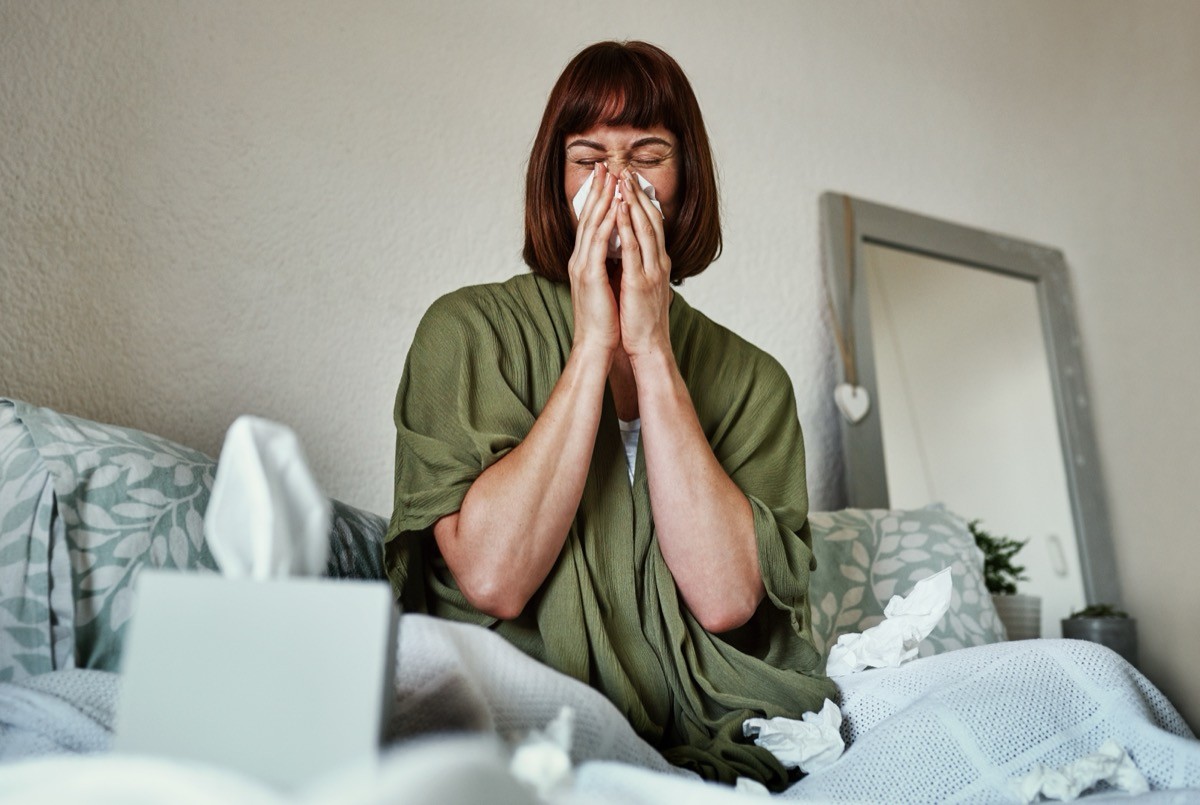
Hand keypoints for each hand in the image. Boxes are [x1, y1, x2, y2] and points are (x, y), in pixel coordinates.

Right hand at [567, 164, 620, 356]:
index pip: (591, 223)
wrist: (595, 345)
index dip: (598, 199)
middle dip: (597, 190)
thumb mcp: (608, 284)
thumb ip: (610, 265)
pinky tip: (614, 207)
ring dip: (601, 199)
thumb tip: (621, 251)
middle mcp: (580, 259)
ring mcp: (582, 266)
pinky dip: (606, 223)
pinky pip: (598, 244)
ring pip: (591, 225)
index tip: (607, 178)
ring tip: (609, 177)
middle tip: (604, 165)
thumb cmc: (604, 319)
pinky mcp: (589, 276)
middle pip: (588, 217)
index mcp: (585, 261)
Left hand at [615, 171, 671, 358]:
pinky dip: (627, 225)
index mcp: (659, 263)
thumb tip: (627, 253)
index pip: (654, 224)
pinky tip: (619, 209)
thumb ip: (637, 267)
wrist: (647, 346)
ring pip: (645, 227)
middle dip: (638, 194)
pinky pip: (633, 247)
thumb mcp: (641, 286)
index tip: (631, 182)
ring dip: (633, 202)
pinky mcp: (640, 280)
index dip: (643, 201)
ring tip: (622, 180)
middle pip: (651, 219)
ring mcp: (652, 270)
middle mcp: (659, 262)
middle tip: (626, 171)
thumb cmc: (641, 320)